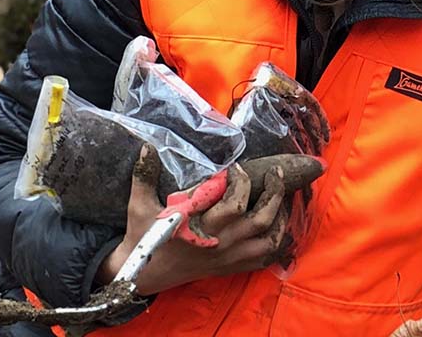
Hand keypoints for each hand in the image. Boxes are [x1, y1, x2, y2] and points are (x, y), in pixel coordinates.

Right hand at [97, 145, 287, 294]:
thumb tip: (146, 147)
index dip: (241, 180)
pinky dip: (276, 240)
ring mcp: (229, 258)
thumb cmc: (144, 239)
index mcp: (201, 227)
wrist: (143, 275)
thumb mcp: (139, 206)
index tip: (236, 167)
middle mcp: (221, 243)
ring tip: (282, 195)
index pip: (235, 203)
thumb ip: (144, 176)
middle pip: (262, 219)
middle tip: (276, 172)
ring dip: (281, 216)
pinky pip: (264, 258)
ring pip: (269, 239)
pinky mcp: (231, 267)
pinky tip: (277, 223)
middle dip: (275, 192)